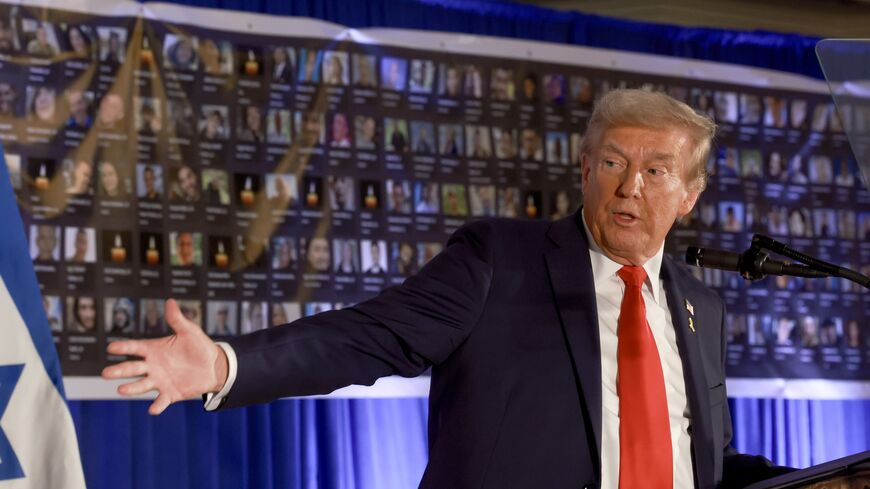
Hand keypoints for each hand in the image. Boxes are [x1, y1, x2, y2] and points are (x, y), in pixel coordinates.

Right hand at [101, 299, 227, 414]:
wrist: (214, 366)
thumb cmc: (199, 346)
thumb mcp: (189, 331)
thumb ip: (177, 319)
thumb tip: (170, 301)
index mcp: (154, 349)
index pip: (135, 348)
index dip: (124, 347)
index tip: (111, 348)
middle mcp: (153, 366)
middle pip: (132, 368)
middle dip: (119, 371)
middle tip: (105, 373)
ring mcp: (159, 380)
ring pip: (141, 385)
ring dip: (132, 388)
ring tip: (121, 390)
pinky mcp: (170, 393)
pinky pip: (161, 401)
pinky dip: (157, 406)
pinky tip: (153, 409)